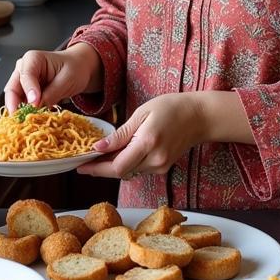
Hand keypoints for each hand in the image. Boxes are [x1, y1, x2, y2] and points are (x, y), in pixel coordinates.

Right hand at [3, 43, 100, 111]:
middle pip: (13, 89)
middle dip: (16, 105)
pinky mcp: (25, 93)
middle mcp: (23, 69)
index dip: (29, 91)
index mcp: (33, 59)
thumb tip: (36, 106)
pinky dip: (26, 113)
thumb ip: (51, 93)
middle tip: (22, 120)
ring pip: (14, 99)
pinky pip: (21, 105)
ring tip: (28, 123)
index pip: (26, 76)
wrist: (79, 69)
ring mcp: (22, 82)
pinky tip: (32, 120)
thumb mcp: (67, 79)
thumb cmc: (74, 68)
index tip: (34, 104)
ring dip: (20, 111)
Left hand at [78, 91, 251, 179]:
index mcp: (147, 143)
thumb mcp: (142, 113)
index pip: (116, 166)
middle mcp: (155, 160)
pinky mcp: (163, 168)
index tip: (80, 165)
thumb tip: (98, 148)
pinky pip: (138, 170)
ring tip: (101, 155)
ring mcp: (160, 167)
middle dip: (101, 168)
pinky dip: (126, 164)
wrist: (200, 116)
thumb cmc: (171, 107)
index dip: (96, 168)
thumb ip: (120, 134)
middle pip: (120, 173)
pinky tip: (121, 153)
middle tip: (86, 161)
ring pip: (128, 172)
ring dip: (113, 166)